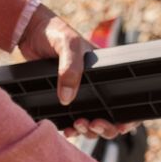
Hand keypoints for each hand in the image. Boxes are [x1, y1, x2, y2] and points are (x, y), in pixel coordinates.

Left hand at [17, 4, 139, 139]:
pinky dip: (72, 130)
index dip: (129, 117)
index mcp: (105, 73)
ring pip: (92, 124)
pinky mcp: (63, 100)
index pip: (125, 100)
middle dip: (105, 128)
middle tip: (93, 124)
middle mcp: (95, 87)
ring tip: (77, 125)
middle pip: (110, 118)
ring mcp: (80, 95)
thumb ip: (70, 69)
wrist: (31, 31)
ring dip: (88, 131)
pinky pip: (72, 123)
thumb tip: (67, 99)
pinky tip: (67, 131)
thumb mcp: (68, 45)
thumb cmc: (56, 32)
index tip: (122, 125)